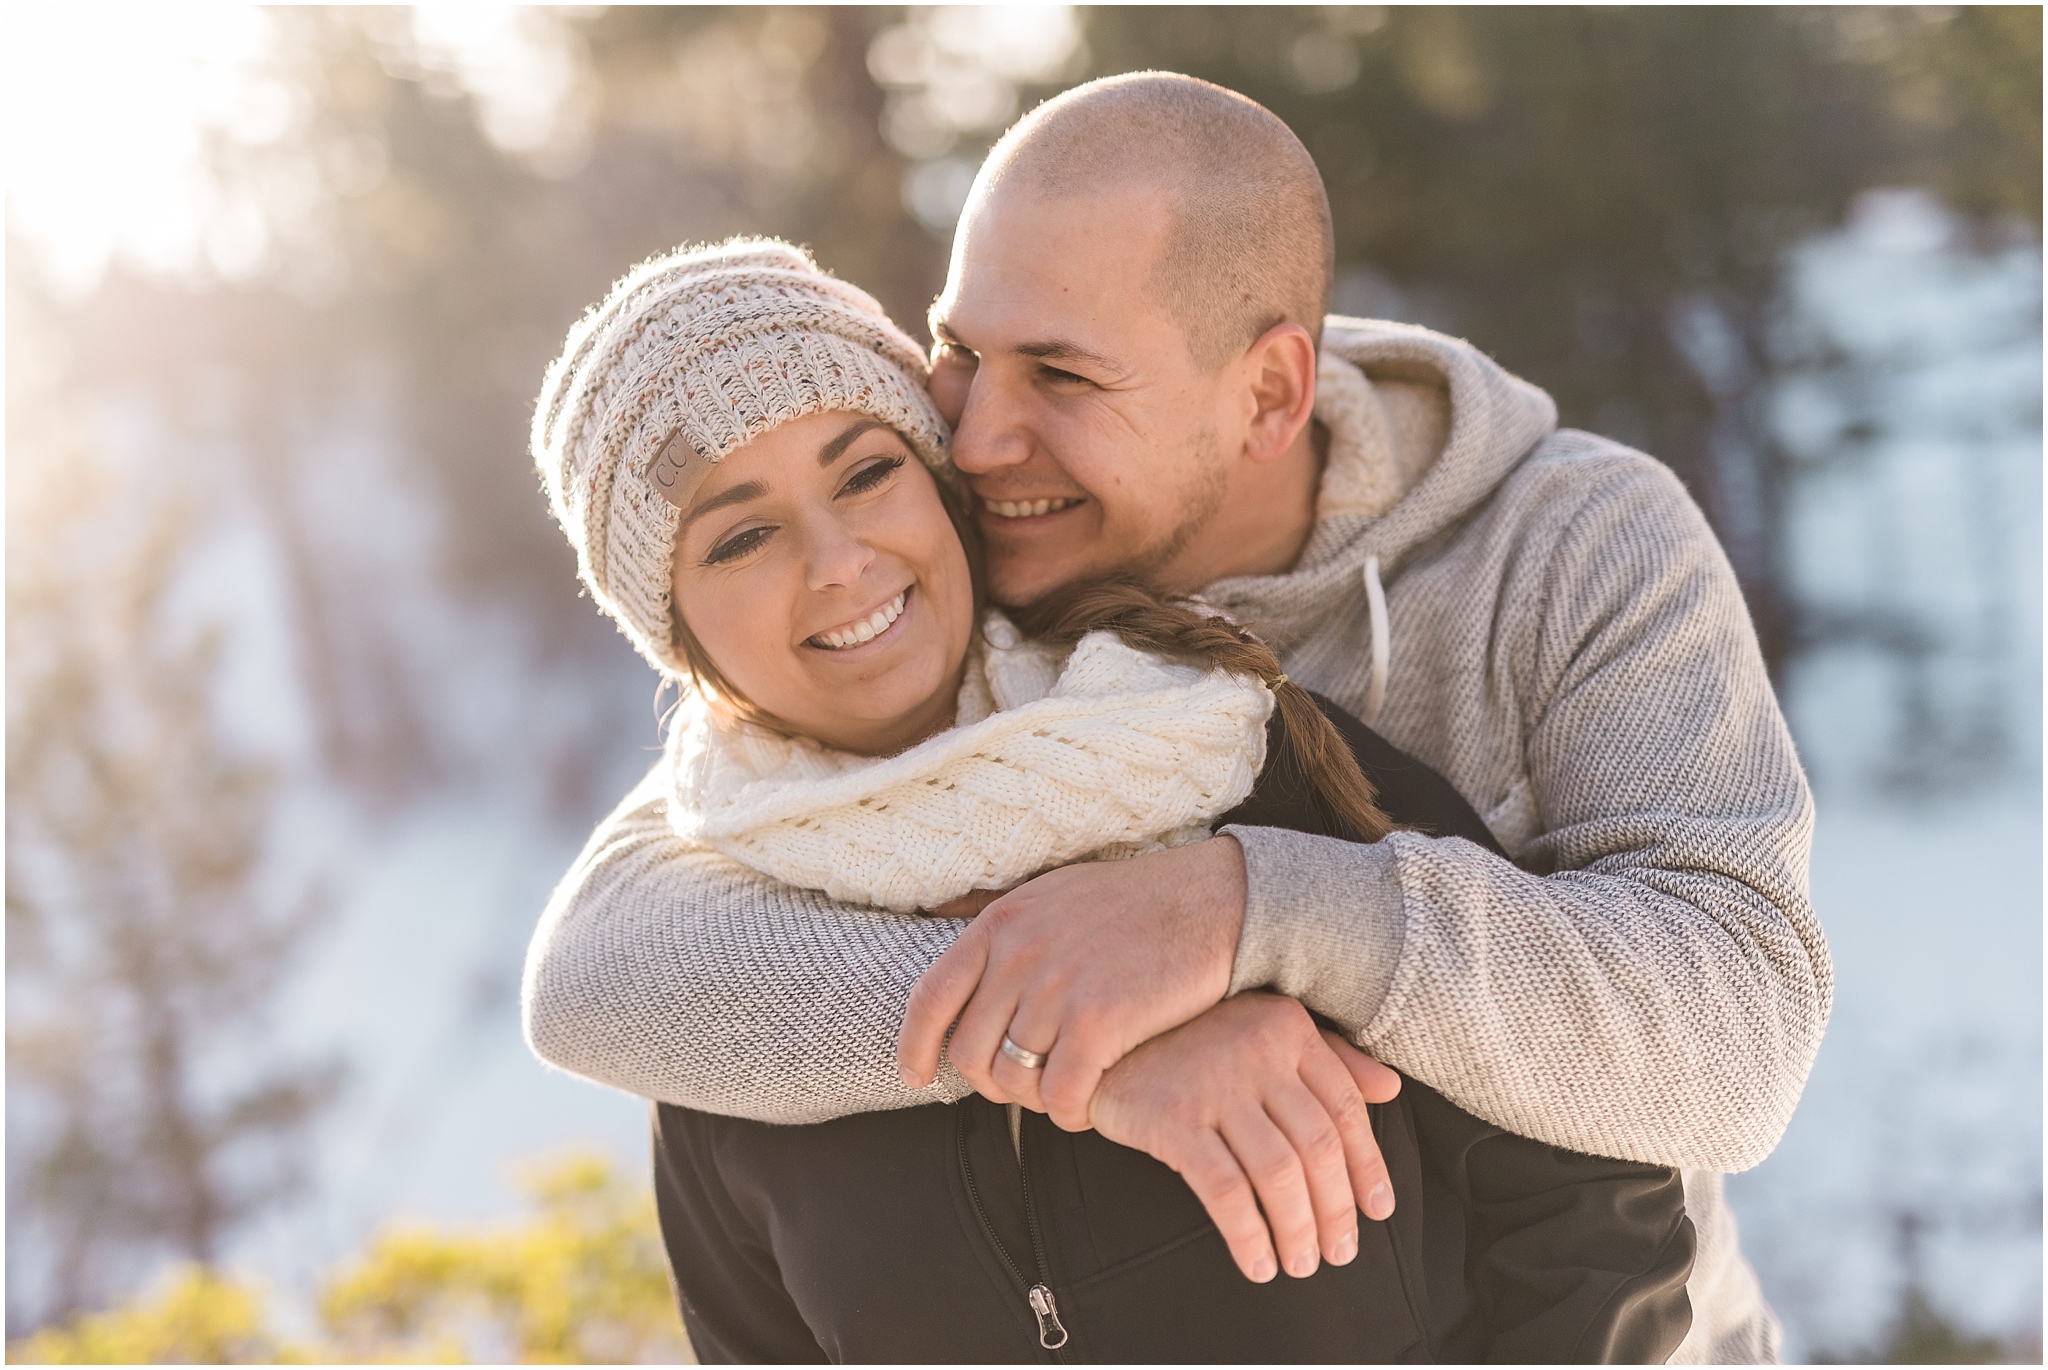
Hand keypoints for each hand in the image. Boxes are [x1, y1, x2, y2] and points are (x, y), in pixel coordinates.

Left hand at [896, 837, 1247, 1129]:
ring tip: (1064, 1092)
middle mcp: (1019, 954)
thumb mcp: (1054, 890)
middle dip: (990, 1083)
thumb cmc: (1137, 901)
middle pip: (969, 1052)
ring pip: (1013, 1081)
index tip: (916, 1075)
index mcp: (1001, 922)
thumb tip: (944, 914)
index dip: (914, 1046)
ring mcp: (1057, 988)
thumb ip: (1003, 916)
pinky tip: (1089, 1105)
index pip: (930, 996)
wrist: (1213, 901)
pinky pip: (1060, 1096)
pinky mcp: (1100, 1022)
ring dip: (1035, 1100)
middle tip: (1024, 1088)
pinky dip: (1070, 1112)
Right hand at [1089, 994, 1401, 1283]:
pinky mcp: (1171, 1119)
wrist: (1100, 1044)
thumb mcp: (1261, 1034)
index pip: (1344, 1107)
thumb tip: (1389, 1087)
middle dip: (1335, 1210)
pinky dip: (1247, 1235)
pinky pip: (1225, 1190)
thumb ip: (1328, 1058)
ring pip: (1277, 1174)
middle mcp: (1255, 1050)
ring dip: (1296, 1230)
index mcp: (1285, 1028)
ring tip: (1300, 1264)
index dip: (1367, 1166)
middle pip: (1317, 1146)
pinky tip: (1256, 1262)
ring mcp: (1213, 1084)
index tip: (1376, 1211)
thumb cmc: (1190, 1041)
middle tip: (1339, 1252)